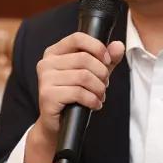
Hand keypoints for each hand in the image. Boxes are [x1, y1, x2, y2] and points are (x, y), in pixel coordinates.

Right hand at [25, 33, 124, 162]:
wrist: (58, 124)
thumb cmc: (74, 96)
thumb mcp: (92, 74)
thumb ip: (106, 60)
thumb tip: (118, 45)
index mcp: (54, 53)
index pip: (78, 38)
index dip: (97, 47)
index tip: (107, 61)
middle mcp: (46, 63)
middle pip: (84, 59)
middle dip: (101, 74)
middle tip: (104, 85)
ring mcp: (44, 80)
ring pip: (83, 76)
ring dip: (99, 89)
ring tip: (100, 96)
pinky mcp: (47, 96)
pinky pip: (78, 93)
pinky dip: (93, 100)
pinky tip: (94, 104)